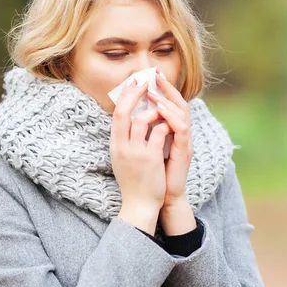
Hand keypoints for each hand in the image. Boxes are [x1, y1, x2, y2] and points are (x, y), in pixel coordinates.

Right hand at [110, 79, 172, 234]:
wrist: (139, 204)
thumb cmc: (134, 180)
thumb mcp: (124, 157)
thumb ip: (126, 139)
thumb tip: (133, 117)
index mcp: (115, 145)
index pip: (116, 114)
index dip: (126, 96)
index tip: (135, 83)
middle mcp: (122, 146)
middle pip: (124, 112)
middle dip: (135, 94)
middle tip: (146, 82)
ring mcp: (136, 152)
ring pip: (142, 120)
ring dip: (154, 111)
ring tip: (161, 110)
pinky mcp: (150, 159)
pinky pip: (159, 133)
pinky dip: (165, 125)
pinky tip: (170, 125)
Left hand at [146, 70, 193, 209]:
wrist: (160, 198)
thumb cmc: (152, 174)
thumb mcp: (145, 148)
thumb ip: (143, 132)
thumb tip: (130, 116)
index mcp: (172, 131)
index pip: (169, 104)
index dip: (161, 89)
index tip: (149, 76)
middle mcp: (181, 134)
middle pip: (179, 103)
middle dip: (167, 88)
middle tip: (155, 75)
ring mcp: (185, 141)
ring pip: (182, 113)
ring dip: (167, 100)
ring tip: (152, 91)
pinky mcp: (185, 151)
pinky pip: (182, 129)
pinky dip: (171, 117)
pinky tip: (160, 110)